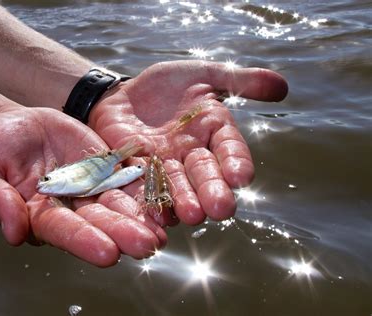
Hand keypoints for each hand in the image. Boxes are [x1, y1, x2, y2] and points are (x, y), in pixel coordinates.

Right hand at [0, 106, 165, 266]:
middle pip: (98, 222)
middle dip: (122, 233)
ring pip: (117, 203)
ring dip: (140, 217)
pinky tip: (163, 197)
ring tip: (162, 229)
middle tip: (147, 245)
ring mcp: (89, 186)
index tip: (108, 252)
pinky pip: (125, 177)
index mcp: (38, 214)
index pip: (63, 230)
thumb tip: (13, 234)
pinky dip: (143, 187)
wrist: (14, 124)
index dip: (84, 240)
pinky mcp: (103, 166)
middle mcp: (69, 206)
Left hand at [89, 60, 287, 225]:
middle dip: (212, 190)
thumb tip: (283, 86)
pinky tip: (154, 215)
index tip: (241, 177)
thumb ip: (239, 80)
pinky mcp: (133, 168)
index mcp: (212, 131)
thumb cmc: (167, 85)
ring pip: (174, 184)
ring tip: (191, 215)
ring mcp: (161, 163)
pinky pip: (139, 184)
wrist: (124, 93)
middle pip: (204, 173)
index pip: (229, 148)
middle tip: (220, 209)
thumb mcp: (203, 74)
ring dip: (183, 201)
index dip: (236, 162)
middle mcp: (190, 153)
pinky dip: (146, 199)